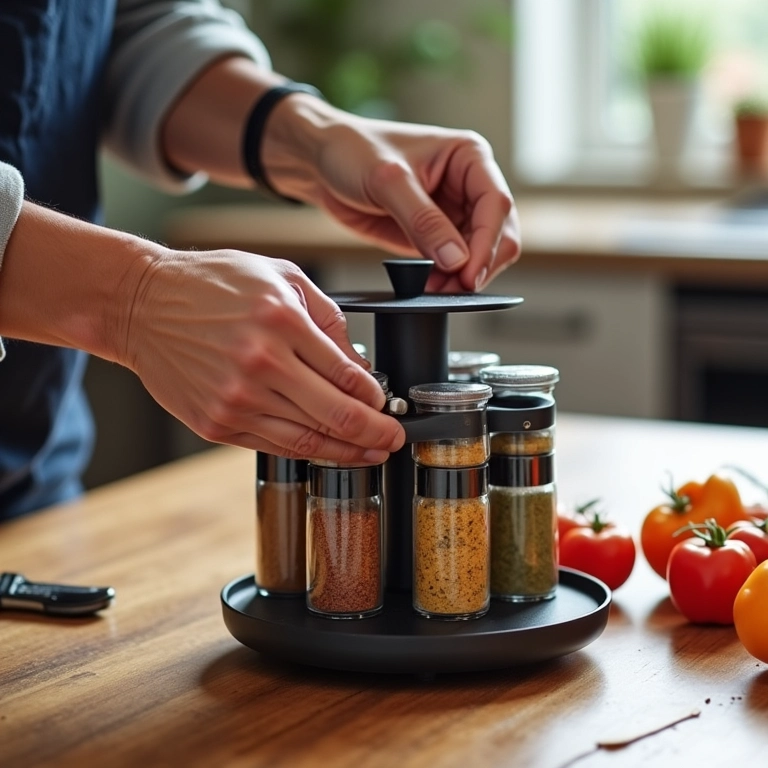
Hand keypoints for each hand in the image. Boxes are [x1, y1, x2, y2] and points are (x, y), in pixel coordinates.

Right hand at [118, 247, 404, 462]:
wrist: (144, 305)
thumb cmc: (214, 285)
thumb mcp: (281, 278)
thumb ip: (328, 319)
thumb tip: (360, 366)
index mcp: (283, 321)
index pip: (349, 376)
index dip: (378, 399)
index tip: (388, 406)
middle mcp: (261, 364)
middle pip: (338, 416)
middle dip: (377, 434)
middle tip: (395, 439)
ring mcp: (237, 399)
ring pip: (310, 440)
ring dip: (349, 452)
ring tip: (371, 453)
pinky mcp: (217, 423)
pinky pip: (276, 446)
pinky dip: (308, 451)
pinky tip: (328, 451)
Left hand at [264, 102, 521, 292]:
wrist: (320, 161)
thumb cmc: (352, 150)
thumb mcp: (387, 181)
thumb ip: (423, 220)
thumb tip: (456, 259)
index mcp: (469, 157)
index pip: (496, 204)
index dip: (487, 243)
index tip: (469, 273)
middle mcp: (469, 184)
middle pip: (497, 233)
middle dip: (480, 264)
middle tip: (456, 289)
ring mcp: (453, 211)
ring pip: (479, 253)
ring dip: (464, 276)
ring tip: (437, 290)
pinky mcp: (434, 234)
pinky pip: (453, 263)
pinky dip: (447, 280)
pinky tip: (430, 287)